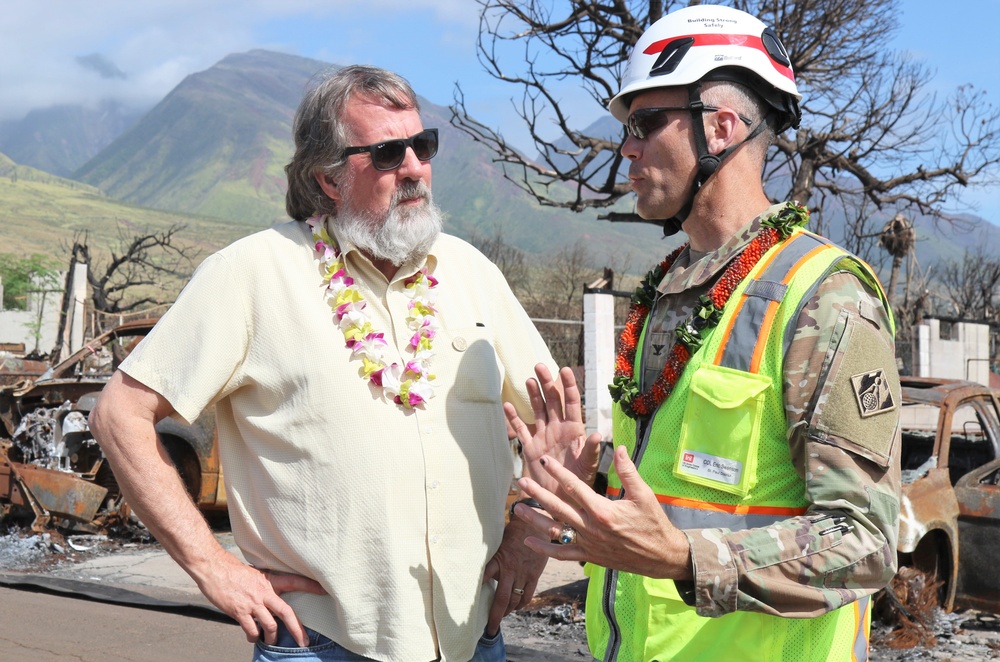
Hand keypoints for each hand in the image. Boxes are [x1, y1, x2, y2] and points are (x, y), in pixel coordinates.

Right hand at [194, 548, 326, 646]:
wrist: (214, 568)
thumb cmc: (233, 571)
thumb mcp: (256, 574)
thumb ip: (266, 585)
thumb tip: (272, 599)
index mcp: (270, 580)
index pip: (295, 582)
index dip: (311, 586)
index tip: (324, 591)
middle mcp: (264, 592)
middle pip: (286, 613)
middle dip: (297, 629)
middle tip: (303, 642)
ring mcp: (252, 603)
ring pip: (270, 626)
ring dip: (273, 637)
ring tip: (272, 641)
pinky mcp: (240, 612)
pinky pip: (251, 630)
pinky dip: (254, 637)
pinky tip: (253, 638)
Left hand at [482, 518, 547, 634]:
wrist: (534, 525)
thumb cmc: (512, 532)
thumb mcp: (496, 542)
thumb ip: (489, 557)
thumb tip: (473, 566)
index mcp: (497, 560)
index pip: (483, 578)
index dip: (475, 592)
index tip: (468, 606)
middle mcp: (509, 570)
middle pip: (501, 600)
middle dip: (495, 617)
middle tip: (490, 629)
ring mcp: (523, 574)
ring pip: (514, 600)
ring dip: (508, 611)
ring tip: (502, 616)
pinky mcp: (533, 575)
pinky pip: (527, 596)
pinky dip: (521, 605)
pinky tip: (516, 607)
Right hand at [505, 364, 602, 495]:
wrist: (561, 501)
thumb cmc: (579, 484)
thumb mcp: (587, 467)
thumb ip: (591, 451)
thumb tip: (599, 435)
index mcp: (574, 430)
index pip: (572, 403)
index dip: (568, 386)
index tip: (564, 370)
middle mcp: (558, 429)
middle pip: (553, 401)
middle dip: (547, 383)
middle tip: (540, 366)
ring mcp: (543, 436)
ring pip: (537, 411)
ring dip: (533, 396)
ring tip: (528, 380)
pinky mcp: (531, 448)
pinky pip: (521, 429)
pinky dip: (514, 418)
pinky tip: (507, 405)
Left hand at [513, 445, 691, 580]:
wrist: (661, 556)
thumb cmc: (653, 523)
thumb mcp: (644, 494)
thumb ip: (627, 471)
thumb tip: (618, 448)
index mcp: (603, 511)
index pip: (574, 487)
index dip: (557, 472)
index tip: (543, 460)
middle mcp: (591, 528)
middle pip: (558, 508)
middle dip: (538, 494)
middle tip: (522, 481)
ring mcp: (588, 544)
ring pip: (555, 531)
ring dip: (535, 520)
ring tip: (517, 510)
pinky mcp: (589, 556)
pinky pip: (562, 554)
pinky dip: (544, 549)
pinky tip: (529, 541)